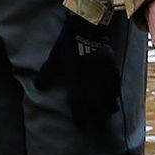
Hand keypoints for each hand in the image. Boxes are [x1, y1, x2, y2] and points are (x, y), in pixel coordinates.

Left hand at [48, 11, 127, 130]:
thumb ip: (47, 73)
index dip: (79, 117)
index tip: (81, 126)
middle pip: (96, 104)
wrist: (85, 27)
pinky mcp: (111, 66)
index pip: (78, 104)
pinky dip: (116, 90)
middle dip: (98, 116)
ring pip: (109, 95)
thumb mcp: (54, 58)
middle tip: (99, 125)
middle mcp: (90, 81)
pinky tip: (116, 95)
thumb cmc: (67, 44)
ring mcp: (102, 74)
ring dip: (109, 105)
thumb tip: (38, 87)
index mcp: (75, 81)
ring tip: (110, 111)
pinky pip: (115, 83)